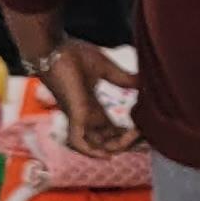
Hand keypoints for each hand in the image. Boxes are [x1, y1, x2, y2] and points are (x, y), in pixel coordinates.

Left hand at [37, 40, 136, 159]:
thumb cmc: (74, 54)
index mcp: (92, 106)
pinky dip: (91, 151)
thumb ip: (124, 78)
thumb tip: (145, 83)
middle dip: (125, 143)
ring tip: (131, 141)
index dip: (127, 133)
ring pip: (94, 144)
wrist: (54, 47)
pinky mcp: (73, 113)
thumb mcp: (107, 68)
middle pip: (105, 140)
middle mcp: (85, 115)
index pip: (110, 129)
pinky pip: (77, 141)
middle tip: (142, 136)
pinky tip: (106, 154)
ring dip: (113, 148)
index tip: (144, 129)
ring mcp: (78, 116)